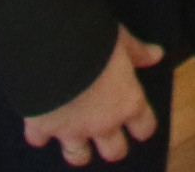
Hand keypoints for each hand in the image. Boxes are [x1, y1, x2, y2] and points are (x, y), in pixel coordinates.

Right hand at [21, 29, 163, 164]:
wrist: (53, 46)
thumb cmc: (94, 39)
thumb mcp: (121, 39)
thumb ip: (138, 51)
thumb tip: (157, 54)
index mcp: (127, 102)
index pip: (145, 128)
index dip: (142, 126)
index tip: (138, 121)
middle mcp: (102, 123)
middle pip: (114, 152)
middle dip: (111, 145)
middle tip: (106, 133)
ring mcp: (71, 129)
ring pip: (78, 156)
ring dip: (77, 149)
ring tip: (74, 136)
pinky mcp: (42, 127)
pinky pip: (38, 140)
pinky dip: (38, 133)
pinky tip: (38, 121)